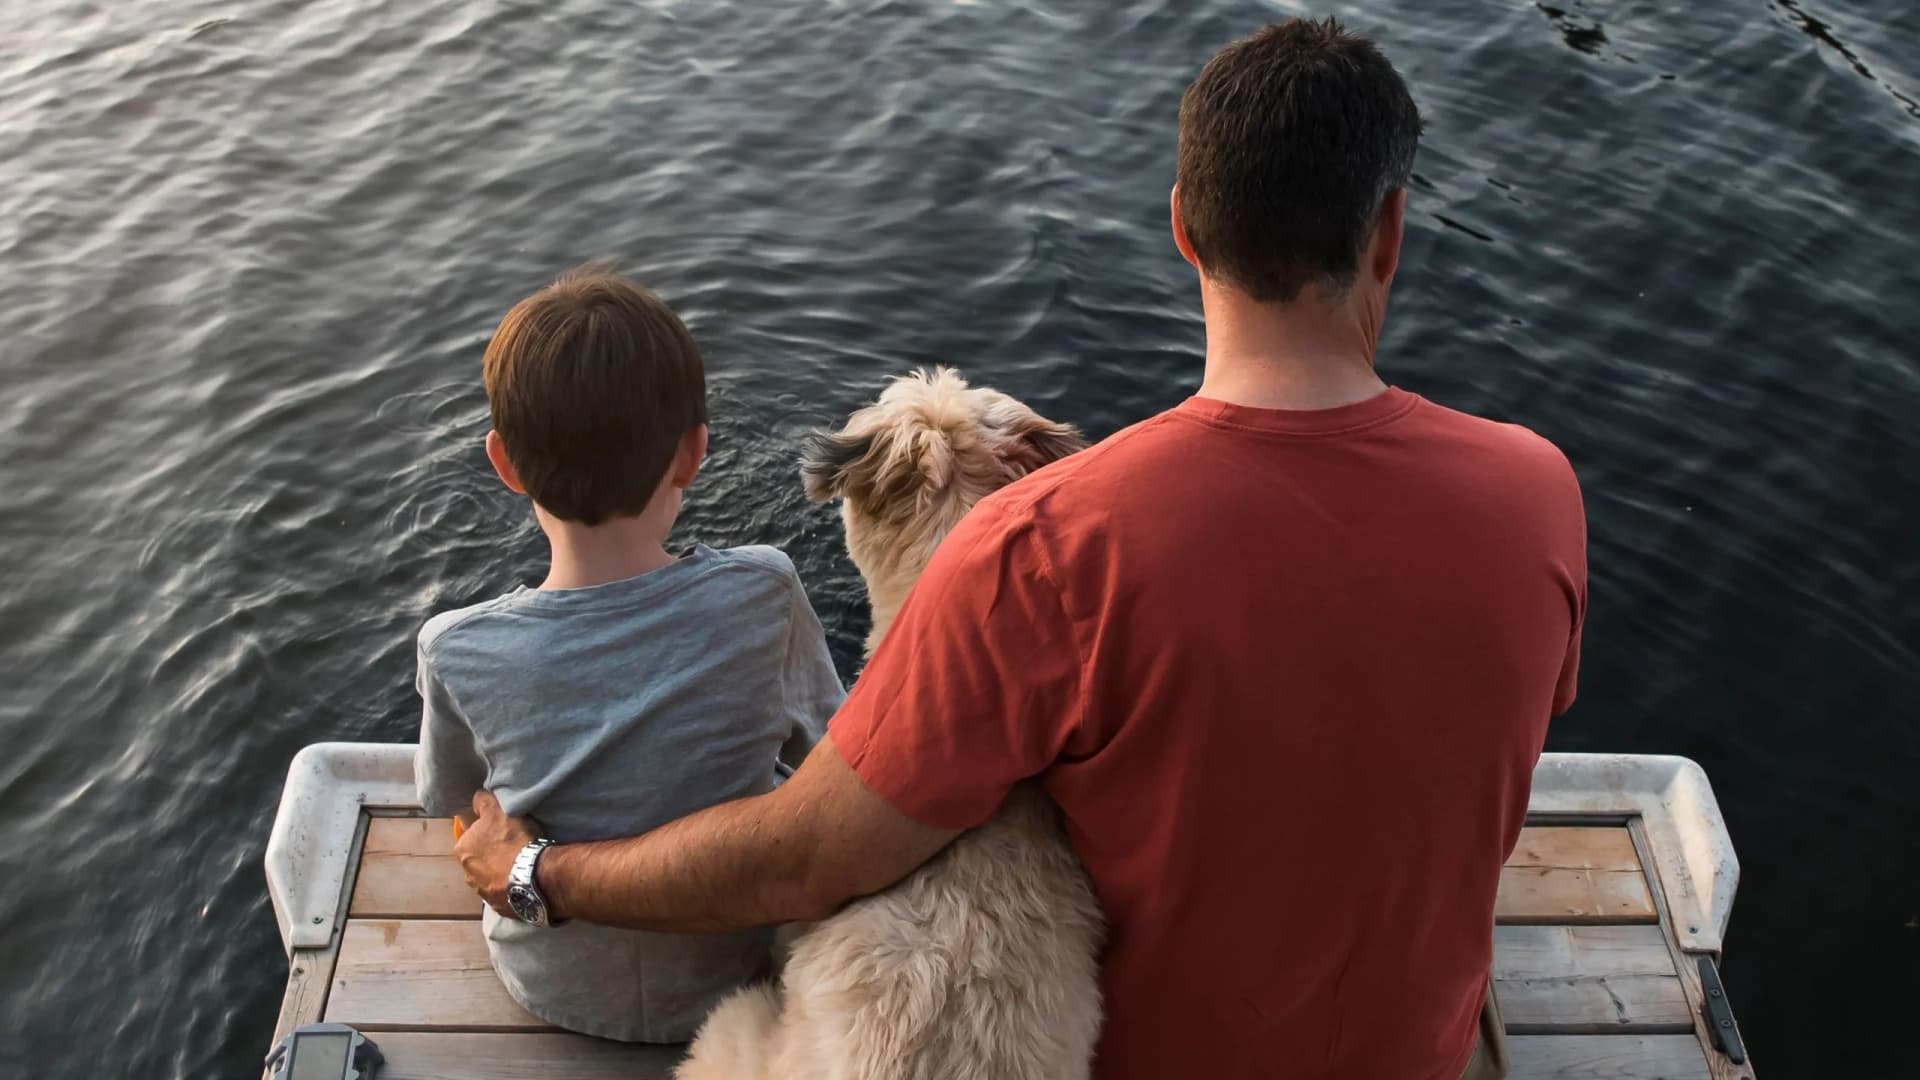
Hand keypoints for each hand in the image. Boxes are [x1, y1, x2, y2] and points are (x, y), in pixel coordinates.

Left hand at [454, 790, 536, 915]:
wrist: (534, 877)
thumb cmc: (514, 841)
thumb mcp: (498, 810)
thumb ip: (483, 801)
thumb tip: (476, 798)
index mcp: (462, 849)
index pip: (470, 835)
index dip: (486, 830)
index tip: (500, 830)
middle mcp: (467, 873)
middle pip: (478, 858)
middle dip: (490, 853)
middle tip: (511, 846)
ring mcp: (482, 893)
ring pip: (489, 877)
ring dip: (499, 872)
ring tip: (519, 865)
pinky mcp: (499, 906)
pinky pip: (502, 893)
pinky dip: (509, 887)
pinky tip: (522, 879)